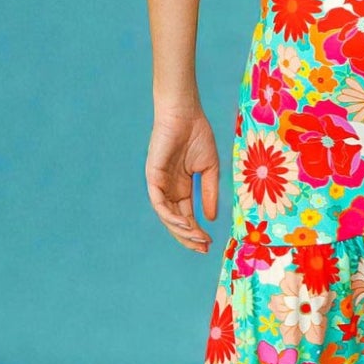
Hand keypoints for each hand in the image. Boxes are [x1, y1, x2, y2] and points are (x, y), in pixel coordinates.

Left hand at [145, 106, 220, 251]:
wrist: (185, 114)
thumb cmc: (198, 136)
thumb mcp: (210, 169)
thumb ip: (210, 193)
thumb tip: (211, 219)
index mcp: (182, 188)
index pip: (187, 216)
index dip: (196, 232)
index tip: (209, 244)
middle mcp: (169, 190)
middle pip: (176, 221)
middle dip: (188, 237)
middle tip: (203, 249)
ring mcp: (159, 185)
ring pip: (167, 216)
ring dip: (181, 230)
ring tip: (197, 238)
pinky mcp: (152, 177)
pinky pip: (159, 203)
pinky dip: (170, 216)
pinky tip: (185, 223)